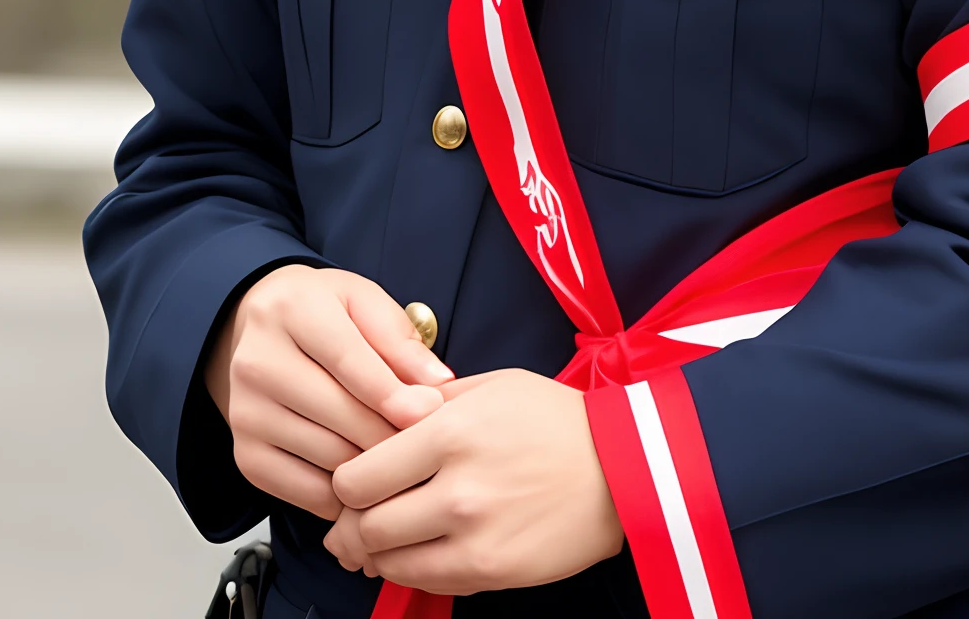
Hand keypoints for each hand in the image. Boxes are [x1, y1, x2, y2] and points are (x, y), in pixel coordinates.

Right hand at [204, 265, 452, 520]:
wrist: (261, 327)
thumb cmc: (322, 312)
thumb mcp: (363, 302)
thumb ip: (400, 340)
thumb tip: (437, 385)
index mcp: (292, 310)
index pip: (346, 358)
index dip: (391, 392)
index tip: (429, 412)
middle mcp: (258, 361)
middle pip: (337, 413)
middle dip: (389, 432)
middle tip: (427, 442)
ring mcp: (246, 412)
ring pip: (326, 455)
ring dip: (372, 467)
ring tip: (403, 460)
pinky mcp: (245, 454)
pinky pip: (304, 491)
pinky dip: (342, 495)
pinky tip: (366, 481)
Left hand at [326, 369, 623, 594]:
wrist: (622, 468)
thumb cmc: (555, 419)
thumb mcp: (491, 386)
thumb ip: (430, 402)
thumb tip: (382, 418)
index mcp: (449, 432)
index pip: (357, 477)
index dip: (346, 482)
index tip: (354, 479)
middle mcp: (455, 489)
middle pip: (365, 526)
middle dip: (352, 523)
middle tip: (355, 516)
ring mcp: (473, 537)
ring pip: (389, 561)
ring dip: (378, 552)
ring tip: (381, 537)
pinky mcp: (492, 572)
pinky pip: (428, 581)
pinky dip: (413, 569)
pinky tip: (419, 550)